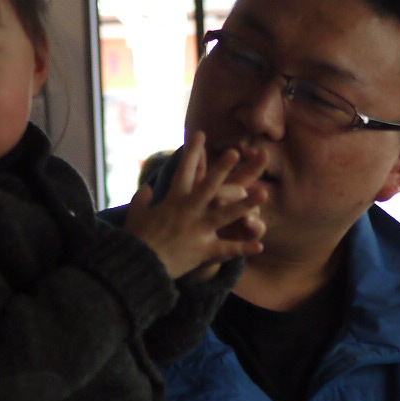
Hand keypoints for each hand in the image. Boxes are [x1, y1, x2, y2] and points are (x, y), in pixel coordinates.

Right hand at [122, 134, 267, 278]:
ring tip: (264, 193)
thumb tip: (146, 188)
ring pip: (226, 214)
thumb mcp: (135, 215)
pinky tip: (260, 246)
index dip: (192, 152)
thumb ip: (141, 199)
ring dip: (246, 204)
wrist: (139, 266)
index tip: (200, 134)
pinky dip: (243, 248)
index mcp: (173, 201)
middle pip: (209, 186)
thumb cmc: (136, 240)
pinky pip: (226, 249)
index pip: (183, 171)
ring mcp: (198, 230)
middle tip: (235, 152)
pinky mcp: (203, 250)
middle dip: (222, 168)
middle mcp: (188, 211)